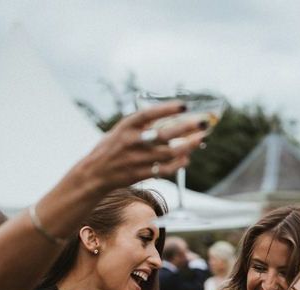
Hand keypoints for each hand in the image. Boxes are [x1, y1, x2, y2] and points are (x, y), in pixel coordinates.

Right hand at [82, 102, 207, 194]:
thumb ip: (142, 125)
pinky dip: (178, 164)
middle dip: (186, 128)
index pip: (148, 114)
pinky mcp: (141, 174)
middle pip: (164, 134)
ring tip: (200, 140)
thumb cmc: (112, 148)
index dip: (167, 109)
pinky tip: (186, 159)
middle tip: (203, 123)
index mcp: (126, 126)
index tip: (184, 105)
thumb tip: (171, 120)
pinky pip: (165, 169)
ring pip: (169, 153)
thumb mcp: (121, 130)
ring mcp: (137, 159)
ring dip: (188, 146)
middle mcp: (132, 142)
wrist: (96, 174)